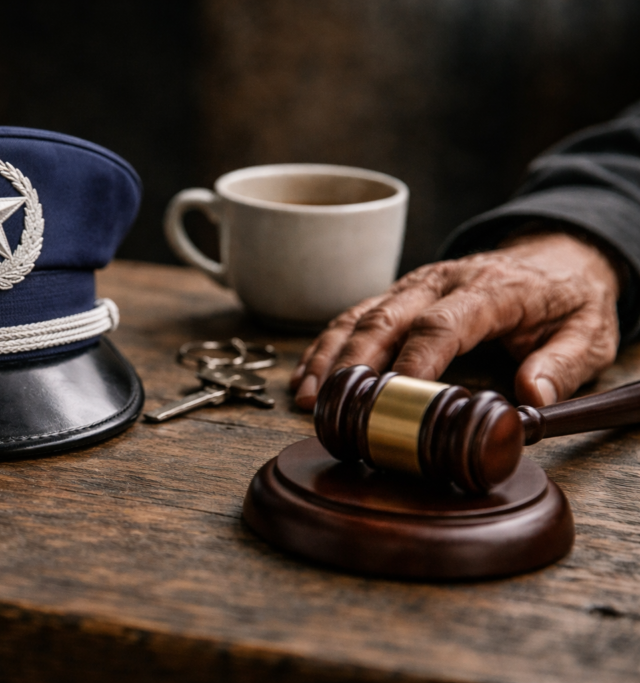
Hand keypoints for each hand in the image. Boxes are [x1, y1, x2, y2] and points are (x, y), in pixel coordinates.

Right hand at [291, 230, 621, 409]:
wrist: (553, 254)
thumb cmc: (568, 298)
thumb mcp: (590, 331)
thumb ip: (563, 363)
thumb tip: (530, 397)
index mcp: (491, 289)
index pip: (443, 325)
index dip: (415, 361)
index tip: (394, 397)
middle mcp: (442, 282)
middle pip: (386, 319)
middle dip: (355, 364)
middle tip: (337, 407)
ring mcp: (414, 286)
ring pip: (359, 316)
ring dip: (330, 357)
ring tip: (310, 398)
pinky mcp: (397, 295)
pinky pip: (351, 316)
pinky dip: (325, 347)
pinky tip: (307, 377)